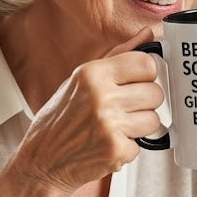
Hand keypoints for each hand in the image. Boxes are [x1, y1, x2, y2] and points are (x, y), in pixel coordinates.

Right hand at [10, 28, 163, 193]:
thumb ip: (118, 56)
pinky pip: (141, 144)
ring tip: (115, 127)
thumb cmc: (61, 119)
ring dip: (139, 126)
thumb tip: (148, 33)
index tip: (136, 83)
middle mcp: (100, 96)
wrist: (41, 163)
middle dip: (144, 103)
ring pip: (153, 119)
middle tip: (123, 109)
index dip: (146, 76)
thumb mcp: (81, 80)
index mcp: (92, 73)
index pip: (146, 64)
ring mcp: (108, 124)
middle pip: (155, 93)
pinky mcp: (115, 150)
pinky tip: (107, 144)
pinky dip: (128, 148)